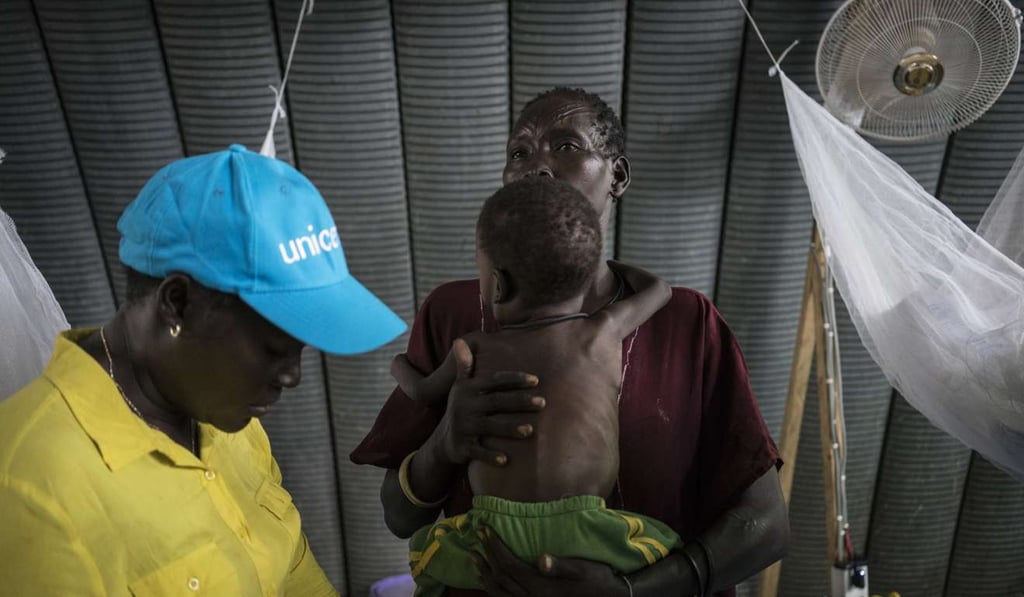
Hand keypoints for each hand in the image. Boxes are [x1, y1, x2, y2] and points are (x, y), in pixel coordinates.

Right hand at [434, 339, 543, 466]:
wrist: (443, 440)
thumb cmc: (462, 408)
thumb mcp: (461, 387)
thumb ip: (465, 366)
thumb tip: (459, 341)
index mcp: (469, 389)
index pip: (494, 381)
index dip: (514, 379)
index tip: (536, 380)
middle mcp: (465, 406)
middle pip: (497, 402)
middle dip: (520, 401)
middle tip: (543, 402)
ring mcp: (464, 427)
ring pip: (490, 427)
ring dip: (510, 429)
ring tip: (530, 430)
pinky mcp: (463, 447)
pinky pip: (479, 452)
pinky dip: (491, 456)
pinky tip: (506, 460)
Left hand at [476, 527, 627, 596]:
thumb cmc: (598, 580)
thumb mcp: (583, 570)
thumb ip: (561, 566)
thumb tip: (542, 558)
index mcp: (542, 588)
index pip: (510, 565)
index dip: (496, 547)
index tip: (486, 529)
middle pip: (502, 577)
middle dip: (488, 554)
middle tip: (478, 534)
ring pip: (499, 592)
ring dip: (485, 573)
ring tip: (474, 557)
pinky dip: (492, 590)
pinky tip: (486, 581)